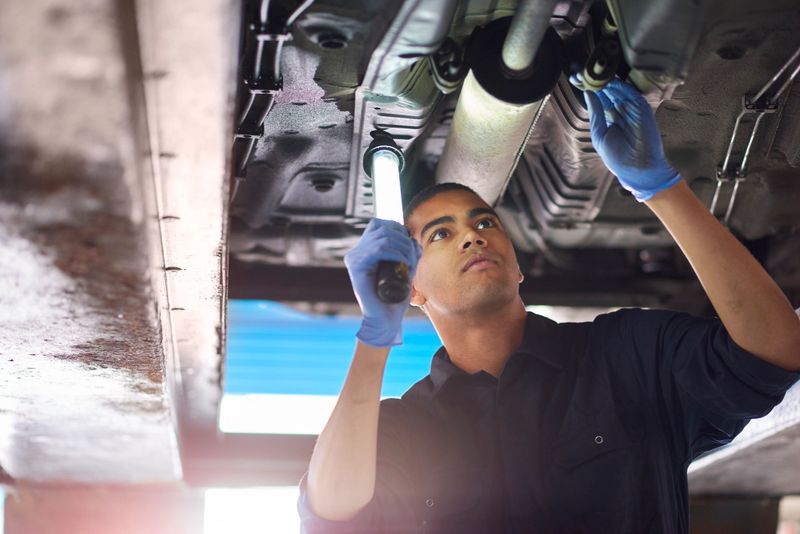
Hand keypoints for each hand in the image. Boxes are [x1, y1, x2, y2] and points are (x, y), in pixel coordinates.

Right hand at [344, 218, 421, 346]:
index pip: (379, 224)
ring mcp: (354, 258)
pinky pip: (377, 249)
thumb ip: (409, 255)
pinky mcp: (356, 266)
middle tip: (413, 257)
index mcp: (364, 249)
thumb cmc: (395, 298)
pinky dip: (395, 253)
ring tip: (410, 263)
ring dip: (403, 247)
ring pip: (383, 237)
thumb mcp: (405, 270)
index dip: (397, 229)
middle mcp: (356, 251)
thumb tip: (413, 239)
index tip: (409, 245)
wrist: (386, 320)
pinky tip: (403, 263)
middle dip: (404, 240)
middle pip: (383, 228)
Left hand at [573, 77, 681, 201]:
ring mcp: (631, 106)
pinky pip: (629, 92)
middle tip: (581, 71)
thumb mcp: (599, 134)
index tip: (577, 78)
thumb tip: (588, 93)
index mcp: (610, 116)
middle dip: (594, 81)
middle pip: (607, 90)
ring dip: (604, 80)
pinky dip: (618, 85)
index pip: (599, 97)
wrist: (637, 168)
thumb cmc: (618, 156)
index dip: (588, 88)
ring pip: (617, 88)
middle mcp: (621, 108)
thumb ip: (595, 113)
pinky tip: (606, 81)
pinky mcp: (641, 107)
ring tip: (591, 72)